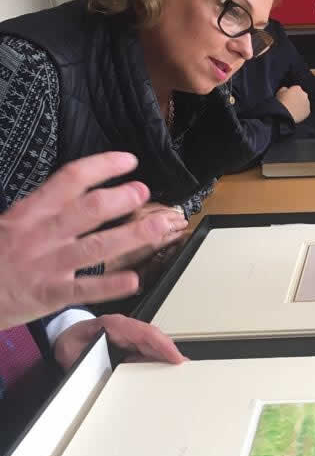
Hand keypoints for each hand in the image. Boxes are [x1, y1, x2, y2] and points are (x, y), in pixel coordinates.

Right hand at [0, 151, 181, 328]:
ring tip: (159, 226)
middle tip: (145, 192)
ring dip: (132, 235)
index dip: (103, 166)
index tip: (129, 161)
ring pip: (96, 246)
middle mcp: (42, 233)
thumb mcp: (9, 222)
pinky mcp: (49, 294)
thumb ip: (43, 208)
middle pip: (89, 209)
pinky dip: (110, 285)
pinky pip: (84, 289)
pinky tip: (134, 279)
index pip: (71, 178)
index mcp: (31, 211)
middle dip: (122, 198)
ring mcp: (48, 264)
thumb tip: (78, 192)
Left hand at [52, 314, 187, 369]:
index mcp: (112, 325)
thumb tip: (103, 371)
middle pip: (153, 339)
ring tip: (179, 371)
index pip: (143, 332)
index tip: (174, 356)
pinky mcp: (130, 346)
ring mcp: (129, 337)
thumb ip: (87, 360)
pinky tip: (166, 370)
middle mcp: (124, 329)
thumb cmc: (69, 343)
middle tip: (183, 368)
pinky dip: (159, 360)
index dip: (161, 344)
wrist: (65, 340)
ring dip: (167, 357)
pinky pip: (148, 351)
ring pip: (153, 345)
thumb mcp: (72, 352)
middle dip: (170, 352)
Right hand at [276, 84, 310, 123]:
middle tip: (291, 104)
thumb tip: (287, 90)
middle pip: (301, 95)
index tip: (288, 98)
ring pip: (304, 103)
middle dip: (297, 98)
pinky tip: (296, 114)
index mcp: (297, 88)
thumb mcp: (279, 92)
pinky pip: (305, 111)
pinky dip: (302, 112)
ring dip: (300, 105)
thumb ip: (285, 89)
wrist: (285, 114)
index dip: (291, 94)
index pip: (296, 89)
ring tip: (293, 110)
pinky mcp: (308, 111)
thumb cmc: (281, 102)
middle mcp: (304, 94)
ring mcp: (307, 103)